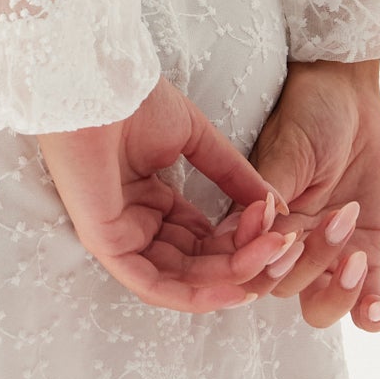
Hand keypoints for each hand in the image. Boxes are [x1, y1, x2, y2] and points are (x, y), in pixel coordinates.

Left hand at [39, 77, 300, 312]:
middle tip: (281, 244)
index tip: (278, 224)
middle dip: (244, 258)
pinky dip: (194, 294)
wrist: (99, 84)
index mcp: (152, 202)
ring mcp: (120, 237)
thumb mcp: (196, 140)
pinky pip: (152, 285)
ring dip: (231, 274)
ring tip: (268, 255)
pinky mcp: (105, 243)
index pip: (204, 239)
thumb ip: (233, 176)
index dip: (244, 238)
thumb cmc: (135, 101)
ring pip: (182, 278)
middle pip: (198, 262)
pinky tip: (234, 287)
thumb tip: (275, 206)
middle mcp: (137, 224)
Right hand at [212, 59, 379, 331]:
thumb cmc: (309, 114)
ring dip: (338, 294)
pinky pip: (366, 298)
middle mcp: (289, 246)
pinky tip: (378, 309)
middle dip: (309, 264)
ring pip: (322, 305)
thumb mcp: (288, 151)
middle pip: (286, 289)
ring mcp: (327, 254)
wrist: (351, 98)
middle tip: (335, 221)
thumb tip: (253, 233)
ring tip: (357, 258)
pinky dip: (371, 313)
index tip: (287, 238)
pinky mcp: (365, 253)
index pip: (250, 266)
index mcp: (260, 224)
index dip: (263, 267)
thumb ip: (272, 193)